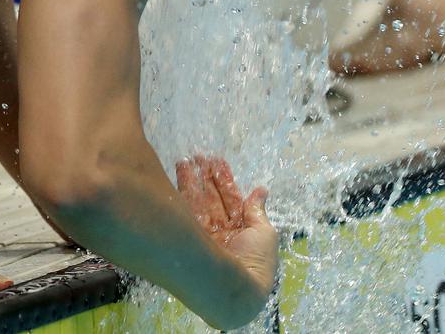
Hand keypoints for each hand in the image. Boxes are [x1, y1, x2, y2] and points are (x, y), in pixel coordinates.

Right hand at [177, 156, 278, 305]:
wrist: (233, 289)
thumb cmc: (255, 261)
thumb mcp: (264, 233)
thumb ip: (257, 211)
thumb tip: (262, 190)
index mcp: (241, 232)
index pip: (231, 201)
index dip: (224, 181)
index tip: (216, 161)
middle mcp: (220, 232)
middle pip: (212, 199)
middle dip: (206, 177)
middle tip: (199, 154)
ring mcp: (203, 236)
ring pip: (197, 202)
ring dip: (192, 179)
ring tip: (187, 158)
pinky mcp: (190, 238)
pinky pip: (187, 210)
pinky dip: (183, 190)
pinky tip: (180, 171)